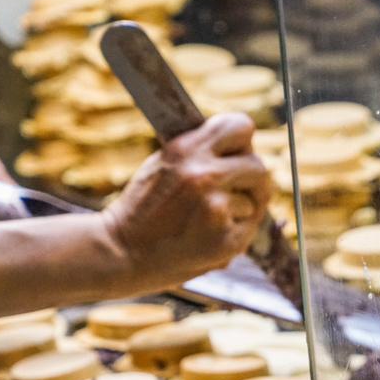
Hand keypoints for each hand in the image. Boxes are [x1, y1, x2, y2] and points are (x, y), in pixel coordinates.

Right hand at [100, 112, 273, 285]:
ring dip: (241, 209)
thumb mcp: (164, 163)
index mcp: (186, 150)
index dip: (242, 142)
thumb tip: (240, 148)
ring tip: (211, 220)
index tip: (237, 154)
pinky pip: (250, 227)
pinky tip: (210, 236)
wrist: (121, 253)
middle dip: (250, 180)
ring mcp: (217, 209)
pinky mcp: (227, 240)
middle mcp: (204, 175)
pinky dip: (236, 233)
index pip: (241, 126)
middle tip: (235, 192)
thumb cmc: (143, 208)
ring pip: (255, 200)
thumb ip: (201, 152)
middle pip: (258, 166)